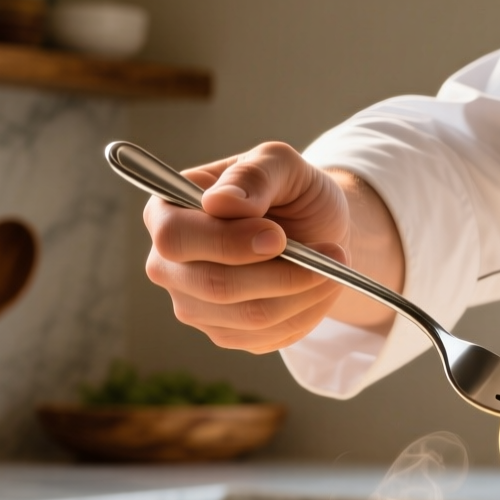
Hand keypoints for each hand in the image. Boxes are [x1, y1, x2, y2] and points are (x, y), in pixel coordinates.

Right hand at [143, 141, 400, 353]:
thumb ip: (252, 176)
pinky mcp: (226, 333)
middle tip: (328, 254)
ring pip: (249, 315)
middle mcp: (168, 265)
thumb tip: (219, 203)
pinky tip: (319, 285)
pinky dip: (305, 311)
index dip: (228, 242)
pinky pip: (267, 336)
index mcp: (167, 213)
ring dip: (302, 291)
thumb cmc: (289, 191)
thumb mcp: (280, 164)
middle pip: (214, 285)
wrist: (315, 231)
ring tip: (333, 264)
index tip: (279, 236)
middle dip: (281, 272)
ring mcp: (194, 305)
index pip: (175, 238)